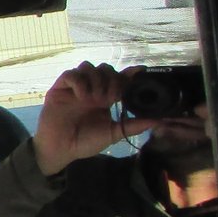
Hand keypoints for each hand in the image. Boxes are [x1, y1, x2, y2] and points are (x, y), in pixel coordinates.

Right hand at [35, 62, 153, 176]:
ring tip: (95, 98)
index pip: (118, 78)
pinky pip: (71, 74)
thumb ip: (133, 125)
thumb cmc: (84, 142)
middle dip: (111, 79)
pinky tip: (82, 96)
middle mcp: (91, 89)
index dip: (129, 73)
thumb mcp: (113, 133)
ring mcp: (75, 87)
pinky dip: (79, 82)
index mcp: (105, 98)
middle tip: (111, 98)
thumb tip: (158, 120)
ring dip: (96, 79)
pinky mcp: (60, 89)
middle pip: (105, 68)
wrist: (60, 150)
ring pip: (88, 66)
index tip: (140, 71)